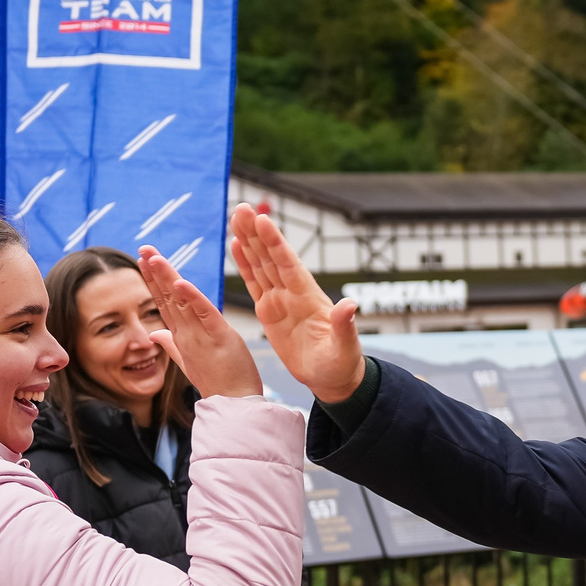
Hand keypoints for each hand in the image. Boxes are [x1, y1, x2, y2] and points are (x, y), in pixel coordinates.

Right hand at [137, 245, 260, 399]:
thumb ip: (171, 344)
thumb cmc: (216, 382)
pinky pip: (205, 313)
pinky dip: (193, 297)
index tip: (144, 261)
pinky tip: (181, 282)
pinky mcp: (220, 337)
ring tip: (154, 257)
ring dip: (168, 278)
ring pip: (181, 302)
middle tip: (143, 249)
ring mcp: (200, 336)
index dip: (154, 281)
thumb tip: (154, 333)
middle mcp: (187, 334)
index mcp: (181, 337)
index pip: (164, 303)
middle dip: (155, 272)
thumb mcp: (189, 361)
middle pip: (167, 298)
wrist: (234, 405)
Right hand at [228, 203, 364, 402]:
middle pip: (271, 257)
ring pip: (261, 264)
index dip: (275, 242)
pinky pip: (255, 283)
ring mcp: (280, 300)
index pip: (288, 264)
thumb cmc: (341, 363)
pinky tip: (236, 245)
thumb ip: (344, 325)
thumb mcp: (345, 346)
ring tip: (235, 217)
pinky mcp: (269, 311)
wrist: (332, 377)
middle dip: (256, 233)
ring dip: (248, 241)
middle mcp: (293, 293)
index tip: (263, 220)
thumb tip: (350, 304)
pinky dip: (245, 264)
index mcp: (308, 297)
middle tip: (241, 207)